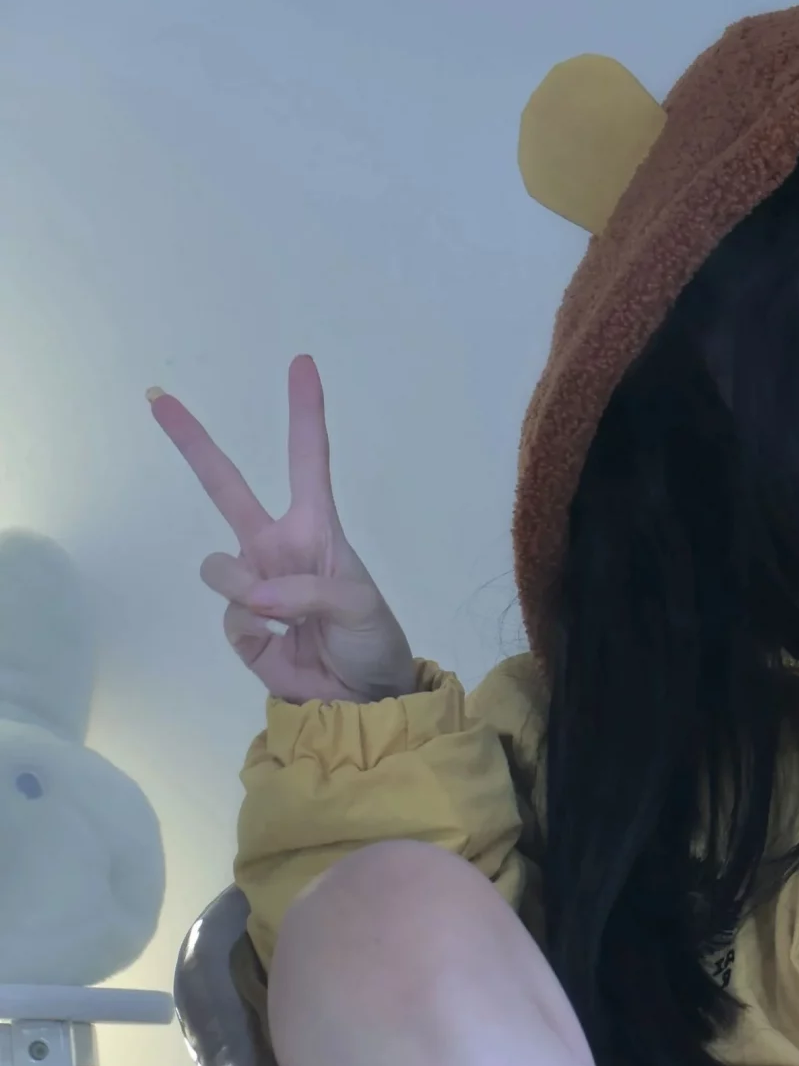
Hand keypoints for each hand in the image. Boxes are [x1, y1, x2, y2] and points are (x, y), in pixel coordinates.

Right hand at [150, 354, 414, 703]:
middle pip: (225, 486)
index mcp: (316, 529)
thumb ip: (308, 592)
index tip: (302, 364)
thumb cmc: (373, 641)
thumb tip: (252, 595)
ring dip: (241, 589)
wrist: (363, 701)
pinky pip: (229, 616)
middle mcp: (276, 547)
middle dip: (192, 442)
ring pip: (218, 567)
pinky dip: (252, 633)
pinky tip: (279, 646)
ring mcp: (253, 585)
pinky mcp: (240, 626)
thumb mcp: (361, 608)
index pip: (308, 461)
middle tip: (158, 398)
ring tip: (278, 617)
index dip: (305, 413)